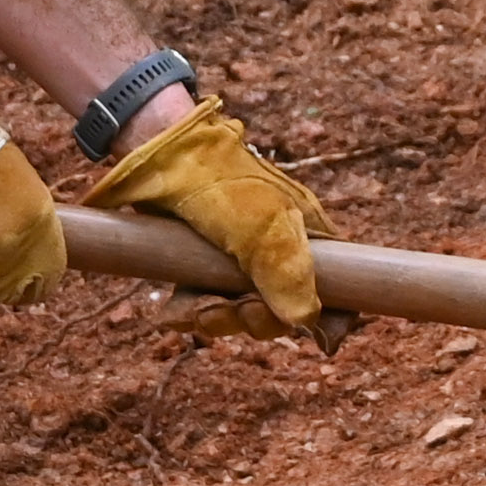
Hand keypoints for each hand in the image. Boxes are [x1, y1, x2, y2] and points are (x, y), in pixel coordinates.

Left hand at [85, 98, 331, 339]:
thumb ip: (286, 271)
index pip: (332, 284)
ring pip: (238, 312)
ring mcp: (235, 257)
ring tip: (194, 309)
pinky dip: (189, 313)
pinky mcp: (198, 263)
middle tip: (232, 310)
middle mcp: (273, 249)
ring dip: (217, 319)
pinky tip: (172, 311)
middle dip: (255, 320)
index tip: (311, 334)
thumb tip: (306, 321)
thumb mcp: (260, 223)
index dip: (325, 315)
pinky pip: (202, 304)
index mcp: (303, 234)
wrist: (152, 152)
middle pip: (279, 309)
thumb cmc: (218, 180)